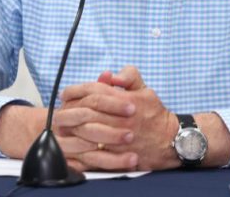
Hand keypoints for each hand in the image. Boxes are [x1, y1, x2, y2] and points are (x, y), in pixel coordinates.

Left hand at [55, 66, 179, 171]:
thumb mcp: (145, 89)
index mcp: (126, 99)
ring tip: (63, 126)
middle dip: (69, 110)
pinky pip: (96, 152)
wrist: (171, 140)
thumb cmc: (155, 113)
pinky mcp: (119, 155)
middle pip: (87, 111)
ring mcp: (120, 137)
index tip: (65, 93)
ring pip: (88, 132)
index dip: (76, 90)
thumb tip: (108, 74)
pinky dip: (82, 147)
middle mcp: (122, 117)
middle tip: (58, 111)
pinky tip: (73, 144)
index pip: (94, 90)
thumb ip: (128, 76)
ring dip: (72, 128)